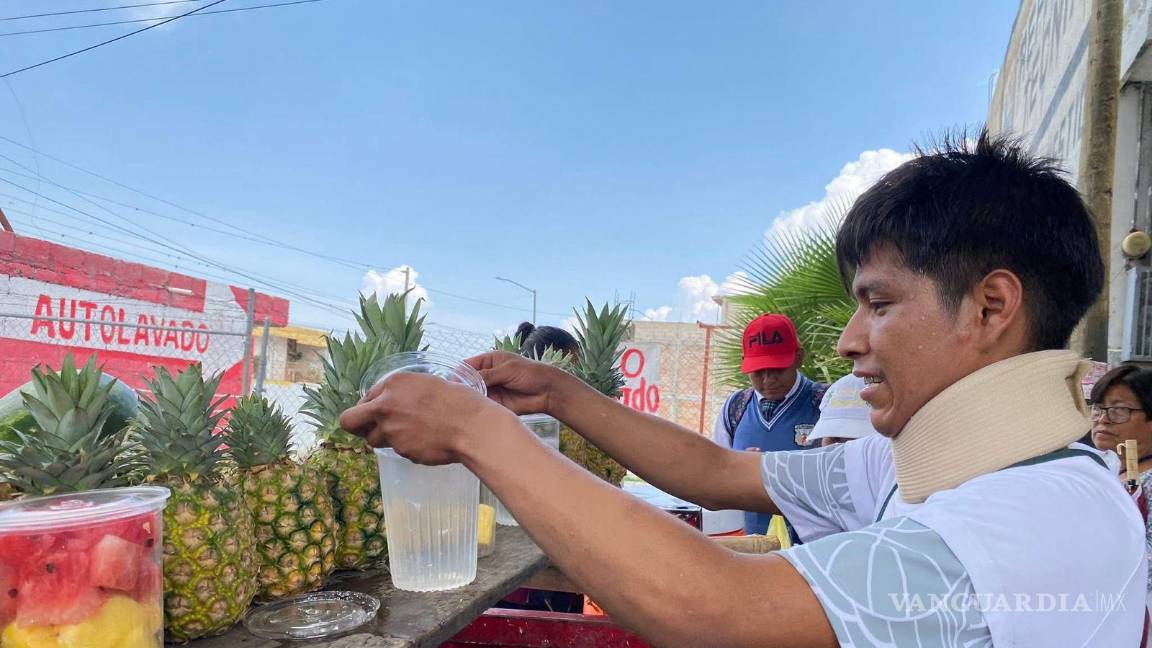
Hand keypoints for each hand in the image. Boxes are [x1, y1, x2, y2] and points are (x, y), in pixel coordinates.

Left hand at [339, 372, 512, 464]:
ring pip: (372, 440)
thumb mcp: (427, 383)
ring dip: (384, 438)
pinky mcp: (401, 450)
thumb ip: (402, 393)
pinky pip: (396, 450)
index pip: (366, 398)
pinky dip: (407, 447)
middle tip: (367, 428)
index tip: (381, 412)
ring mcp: (391, 430)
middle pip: (350, 421)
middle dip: (356, 425)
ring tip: (407, 434)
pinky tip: (425, 441)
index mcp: (393, 384)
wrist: (471, 425)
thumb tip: (390, 404)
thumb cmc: (457, 400)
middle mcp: (385, 406)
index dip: (372, 406)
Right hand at [465, 351, 573, 415]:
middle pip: (466, 382)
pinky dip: (477, 410)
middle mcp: (486, 376)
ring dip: (468, 400)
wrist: (549, 392)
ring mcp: (490, 391)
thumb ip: (487, 375)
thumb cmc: (531, 373)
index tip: (453, 383)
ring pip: (472, 396)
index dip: (458, 373)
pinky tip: (472, 413)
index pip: (466, 366)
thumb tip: (466, 380)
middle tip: (456, 396)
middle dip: (461, 388)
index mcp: (488, 361)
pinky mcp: (495, 405)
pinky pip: (482, 407)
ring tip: (462, 405)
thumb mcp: (508, 370)